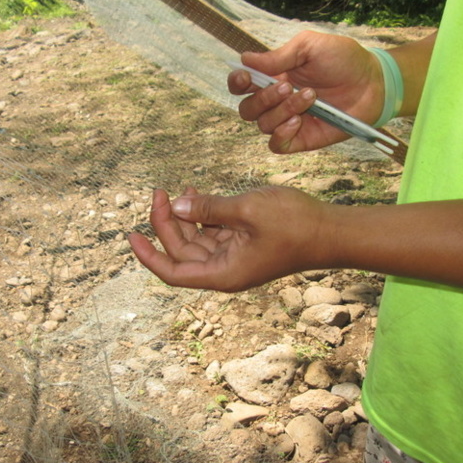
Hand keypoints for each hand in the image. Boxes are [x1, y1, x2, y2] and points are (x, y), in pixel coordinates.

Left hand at [127, 187, 331, 290]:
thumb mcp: (247, 210)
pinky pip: (211, 231)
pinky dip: (202, 214)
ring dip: (183, 216)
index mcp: (222, 273)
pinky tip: (196, 193)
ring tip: (178, 188)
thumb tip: (177, 205)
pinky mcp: (242, 243)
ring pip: (195, 240)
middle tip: (158, 192)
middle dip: (166, 223)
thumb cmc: (295, 225)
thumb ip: (209, 208)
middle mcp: (224, 269)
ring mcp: (233, 256)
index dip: (148, 256)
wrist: (331, 232)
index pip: (172, 271)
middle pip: (181, 251)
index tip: (131, 236)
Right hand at [228, 30, 383, 153]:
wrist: (373, 84)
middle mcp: (277, 101)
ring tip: (310, 97)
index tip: (245, 77)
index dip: (237, 83)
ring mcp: (287, 121)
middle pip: (247, 109)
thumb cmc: (345, 61)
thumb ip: (279, 56)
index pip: (242, 85)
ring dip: (282, 110)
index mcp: (275, 77)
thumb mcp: (311, 48)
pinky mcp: (300, 139)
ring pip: (263, 125)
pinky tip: (299, 121)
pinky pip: (276, 145)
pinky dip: (282, 134)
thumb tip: (245, 59)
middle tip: (288, 86)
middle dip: (263, 98)